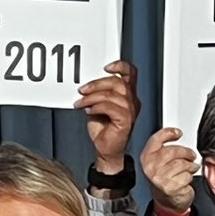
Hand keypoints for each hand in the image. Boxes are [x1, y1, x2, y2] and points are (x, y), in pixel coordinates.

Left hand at [77, 60, 140, 174]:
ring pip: (112, 94)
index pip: (130, 73)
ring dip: (93, 97)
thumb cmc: (103, 129)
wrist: (105, 150)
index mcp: (128, 94)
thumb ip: (98, 92)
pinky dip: (96, 107)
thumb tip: (87, 82)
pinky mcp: (126, 121)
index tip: (105, 67)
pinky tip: (89, 111)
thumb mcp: (98, 105)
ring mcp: (131, 111)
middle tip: (83, 89)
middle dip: (97, 84)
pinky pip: (110, 107)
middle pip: (118, 82)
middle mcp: (132, 101)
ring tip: (82, 103)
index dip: (120, 66)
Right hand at [139, 126, 198, 215]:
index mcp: (146, 158)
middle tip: (191, 155)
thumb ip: (163, 147)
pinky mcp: (171, 187)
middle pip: (173, 151)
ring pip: (182, 163)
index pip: (156, 139)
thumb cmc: (165, 179)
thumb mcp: (159, 162)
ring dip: (190, 166)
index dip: (168, 133)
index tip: (178, 133)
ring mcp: (160, 178)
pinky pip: (187, 175)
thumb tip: (176, 134)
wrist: (167, 201)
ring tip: (189, 169)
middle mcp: (151, 168)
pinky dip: (190, 177)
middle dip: (186, 152)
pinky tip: (186, 179)